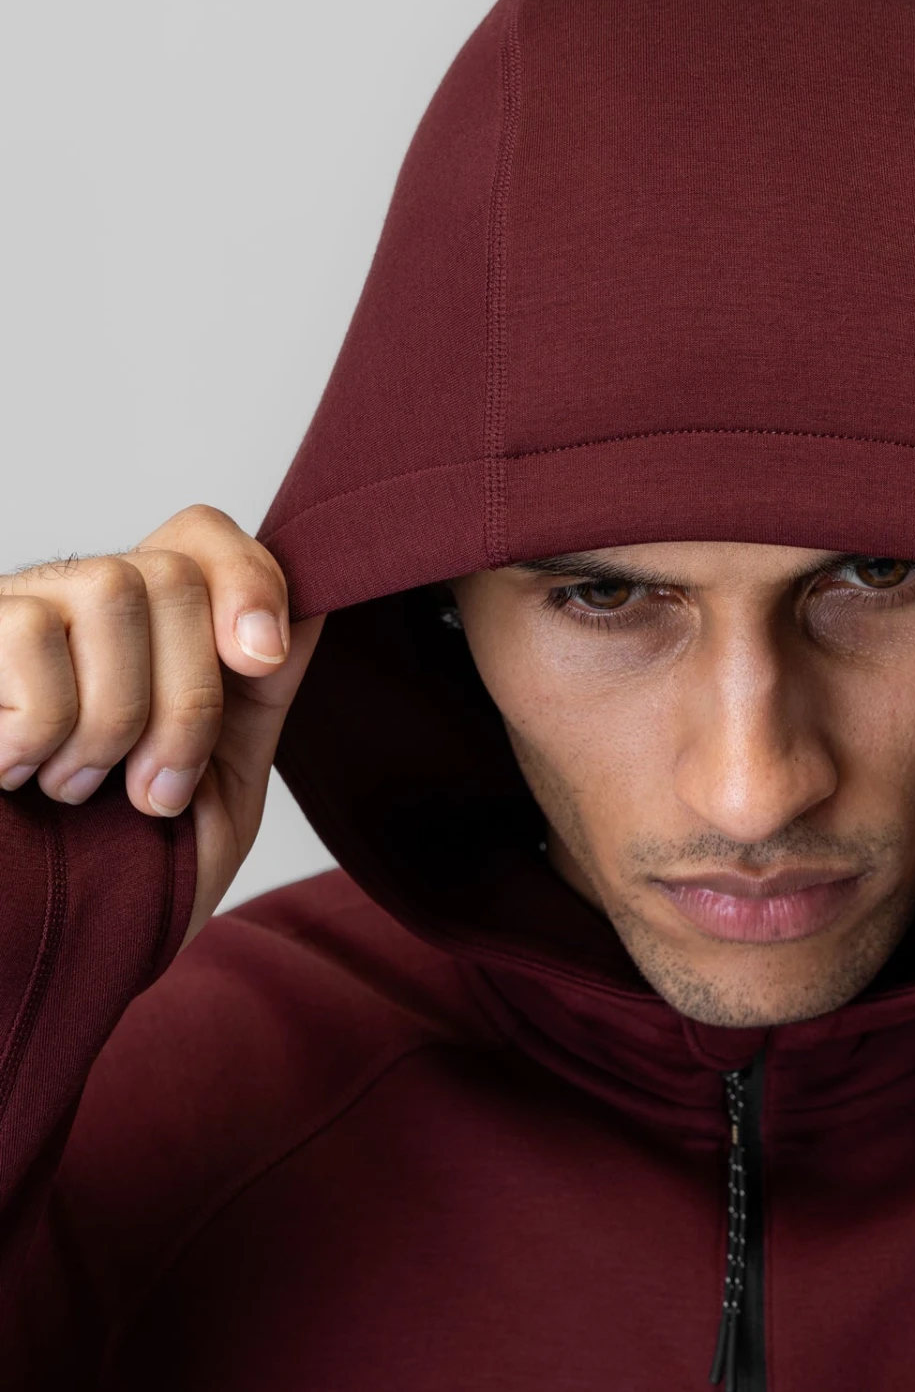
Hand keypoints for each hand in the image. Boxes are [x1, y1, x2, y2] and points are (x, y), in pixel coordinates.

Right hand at [0, 506, 322, 945]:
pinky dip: (39, 727)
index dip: (248, 580)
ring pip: (109, 591)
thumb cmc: (129, 870)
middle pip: (172, 575)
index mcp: (153, 631)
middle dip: (189, 700)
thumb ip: (260, 696)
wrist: (40, 954)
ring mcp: (15, 616)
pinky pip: (26, 636)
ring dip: (115, 718)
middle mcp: (80, 604)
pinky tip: (14, 774)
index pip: (203, 534)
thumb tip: (311, 605)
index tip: (261, 663)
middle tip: (155, 791)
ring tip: (78, 789)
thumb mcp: (220, 784)